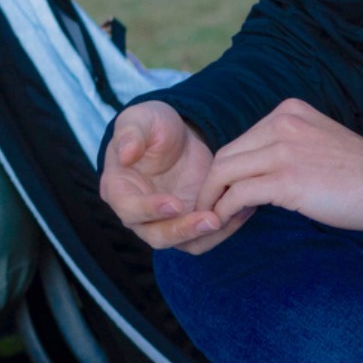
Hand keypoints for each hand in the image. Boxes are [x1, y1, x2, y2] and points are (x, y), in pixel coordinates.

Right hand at [101, 101, 226, 252]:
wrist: (178, 137)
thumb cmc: (152, 127)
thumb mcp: (141, 120)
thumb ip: (131, 134)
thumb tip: (125, 154)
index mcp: (119, 190)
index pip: (130, 210)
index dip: (149, 210)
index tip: (174, 204)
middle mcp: (139, 214)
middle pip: (157, 236)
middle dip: (184, 231)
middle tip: (211, 219)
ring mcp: (166, 222)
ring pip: (184, 243)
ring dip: (209, 234)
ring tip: (234, 213)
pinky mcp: (190, 222)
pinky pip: (206, 236)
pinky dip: (225, 228)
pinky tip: (244, 209)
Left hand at [201, 98, 362, 238]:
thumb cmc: (359, 175)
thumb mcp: (319, 142)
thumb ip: (288, 146)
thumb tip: (258, 172)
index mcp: (289, 111)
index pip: (242, 141)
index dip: (229, 171)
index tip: (228, 195)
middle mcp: (283, 123)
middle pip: (226, 155)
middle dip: (213, 186)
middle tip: (212, 210)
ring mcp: (283, 150)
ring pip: (225, 173)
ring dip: (213, 200)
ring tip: (214, 220)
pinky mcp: (286, 180)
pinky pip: (238, 195)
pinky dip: (225, 211)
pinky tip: (226, 224)